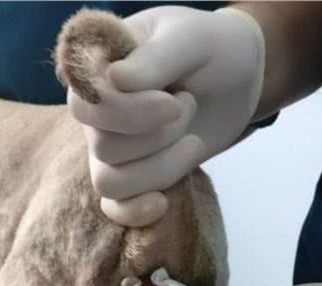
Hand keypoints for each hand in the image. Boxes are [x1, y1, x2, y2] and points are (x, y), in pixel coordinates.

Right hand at [69, 6, 264, 225]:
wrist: (234, 80)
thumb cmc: (209, 50)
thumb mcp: (191, 39)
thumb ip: (156, 58)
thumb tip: (117, 80)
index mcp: (96, 66)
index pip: (86, 103)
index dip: (129, 113)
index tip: (174, 104)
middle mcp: (94, 112)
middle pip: (104, 147)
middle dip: (158, 136)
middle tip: (189, 106)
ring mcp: (109, 148)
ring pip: (110, 182)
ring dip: (161, 169)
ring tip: (193, 140)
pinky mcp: (131, 177)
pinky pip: (114, 208)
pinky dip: (136, 212)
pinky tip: (163, 203)